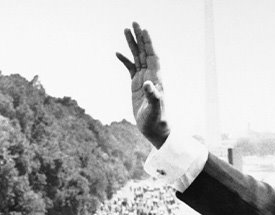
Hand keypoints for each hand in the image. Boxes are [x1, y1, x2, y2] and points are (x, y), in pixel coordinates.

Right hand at [116, 22, 169, 147]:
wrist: (155, 130)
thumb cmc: (157, 120)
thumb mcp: (154, 109)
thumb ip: (153, 96)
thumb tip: (148, 84)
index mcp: (156, 79)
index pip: (152, 56)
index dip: (148, 43)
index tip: (144, 30)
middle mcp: (151, 76)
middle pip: (144, 52)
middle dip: (139, 38)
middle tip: (133, 23)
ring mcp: (143, 80)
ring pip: (137, 58)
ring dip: (132, 45)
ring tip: (125, 30)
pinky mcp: (136, 86)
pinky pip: (130, 69)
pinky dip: (124, 60)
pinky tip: (117, 53)